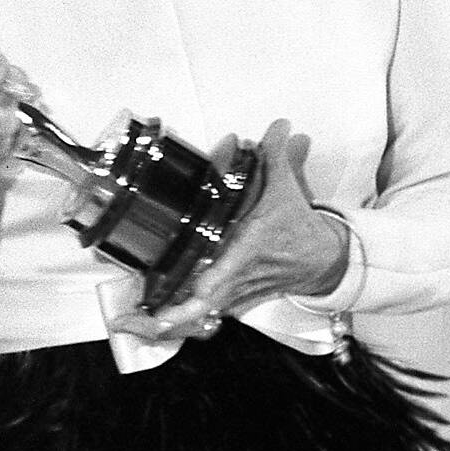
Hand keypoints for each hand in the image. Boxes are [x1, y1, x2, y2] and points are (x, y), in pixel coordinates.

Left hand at [112, 120, 352, 344]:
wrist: (323, 260)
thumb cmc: (299, 228)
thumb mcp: (287, 189)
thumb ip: (276, 155)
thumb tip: (278, 125)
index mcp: (246, 251)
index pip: (219, 278)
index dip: (195, 294)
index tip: (166, 303)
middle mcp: (236, 279)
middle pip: (197, 310)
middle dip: (164, 319)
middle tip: (127, 322)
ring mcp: (234, 296)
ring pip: (196, 318)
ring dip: (165, 323)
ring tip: (127, 325)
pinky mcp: (234, 303)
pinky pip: (203, 318)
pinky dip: (179, 321)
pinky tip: (151, 323)